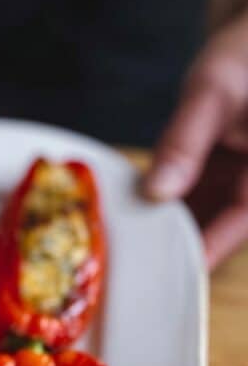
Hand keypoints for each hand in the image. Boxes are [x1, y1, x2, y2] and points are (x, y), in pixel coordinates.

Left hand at [144, 0, 247, 268]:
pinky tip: (136, 209)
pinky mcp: (226, 170)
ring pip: (207, 213)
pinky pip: (198, 194)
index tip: (168, 274)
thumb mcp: (213, 91)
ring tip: (129, 240)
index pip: (239, 224)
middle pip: (221, 225)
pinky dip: (170, 200)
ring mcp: (243, 177)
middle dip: (179, 242)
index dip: (204, 251)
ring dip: (172, 223)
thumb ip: (184, 142)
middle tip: (134, 264)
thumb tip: (157, 192)